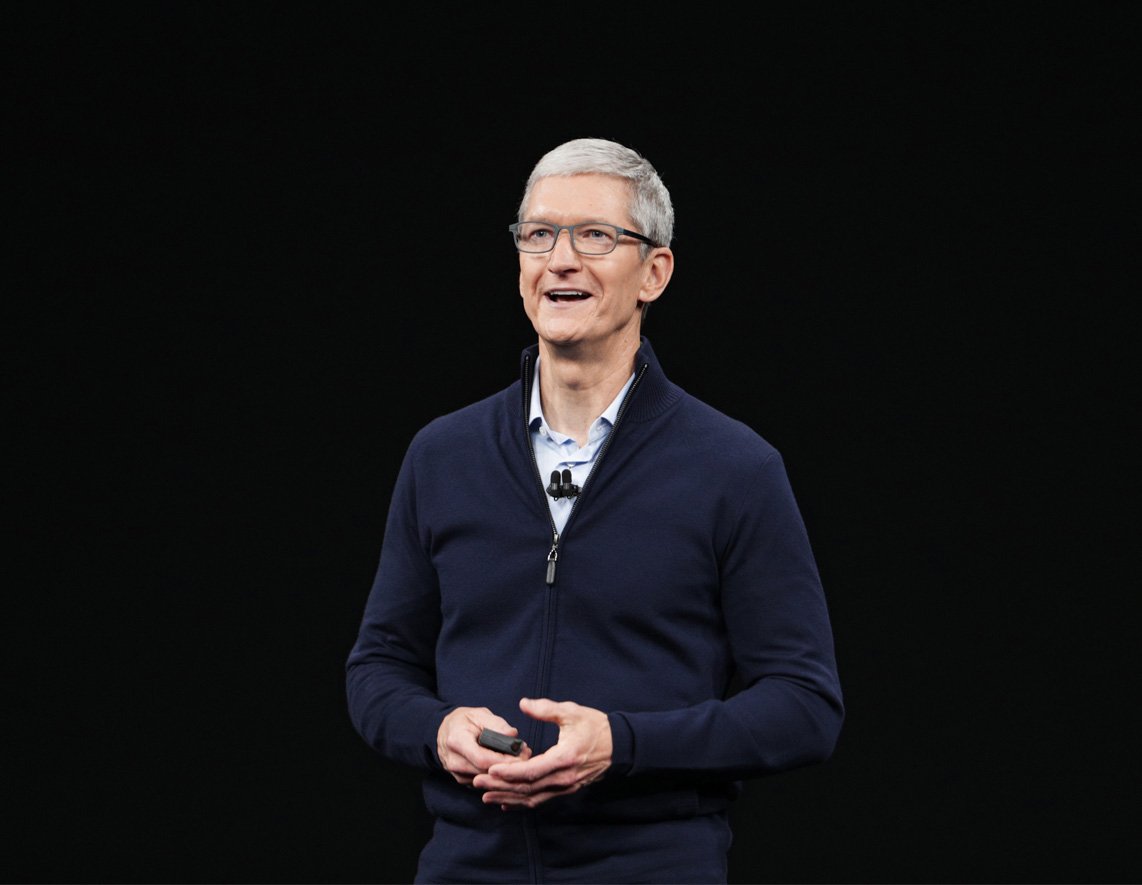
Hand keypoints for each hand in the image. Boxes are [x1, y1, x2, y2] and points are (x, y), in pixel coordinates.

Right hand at [436, 706, 530, 786]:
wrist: (445, 731)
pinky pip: (484, 783)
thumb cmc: (464, 721)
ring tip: (522, 759)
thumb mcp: (480, 714)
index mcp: (457, 741)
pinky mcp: (462, 780)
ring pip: (486, 780)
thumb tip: (513, 735)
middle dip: (510, 767)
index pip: (483, 759)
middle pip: (486, 772)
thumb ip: (497, 724)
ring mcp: (456, 774)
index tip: (523, 754)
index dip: (505, 760)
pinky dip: (498, 776)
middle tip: (528, 756)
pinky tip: (510, 767)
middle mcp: (454, 761)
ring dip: (506, 773)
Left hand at [471, 697, 611, 809]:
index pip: (531, 771)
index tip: (489, 770)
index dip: (509, 773)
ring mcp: (566, 786)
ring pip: (532, 798)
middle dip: (500, 787)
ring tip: (485, 797)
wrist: (618, 745)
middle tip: (477, 783)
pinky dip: (522, 803)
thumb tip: (523, 703)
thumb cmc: (595, 726)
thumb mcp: (571, 712)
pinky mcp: (566, 789)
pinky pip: (541, 800)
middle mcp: (564, 778)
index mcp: (564, 758)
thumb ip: (546, 709)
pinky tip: (506, 803)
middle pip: (528, 788)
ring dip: (508, 798)